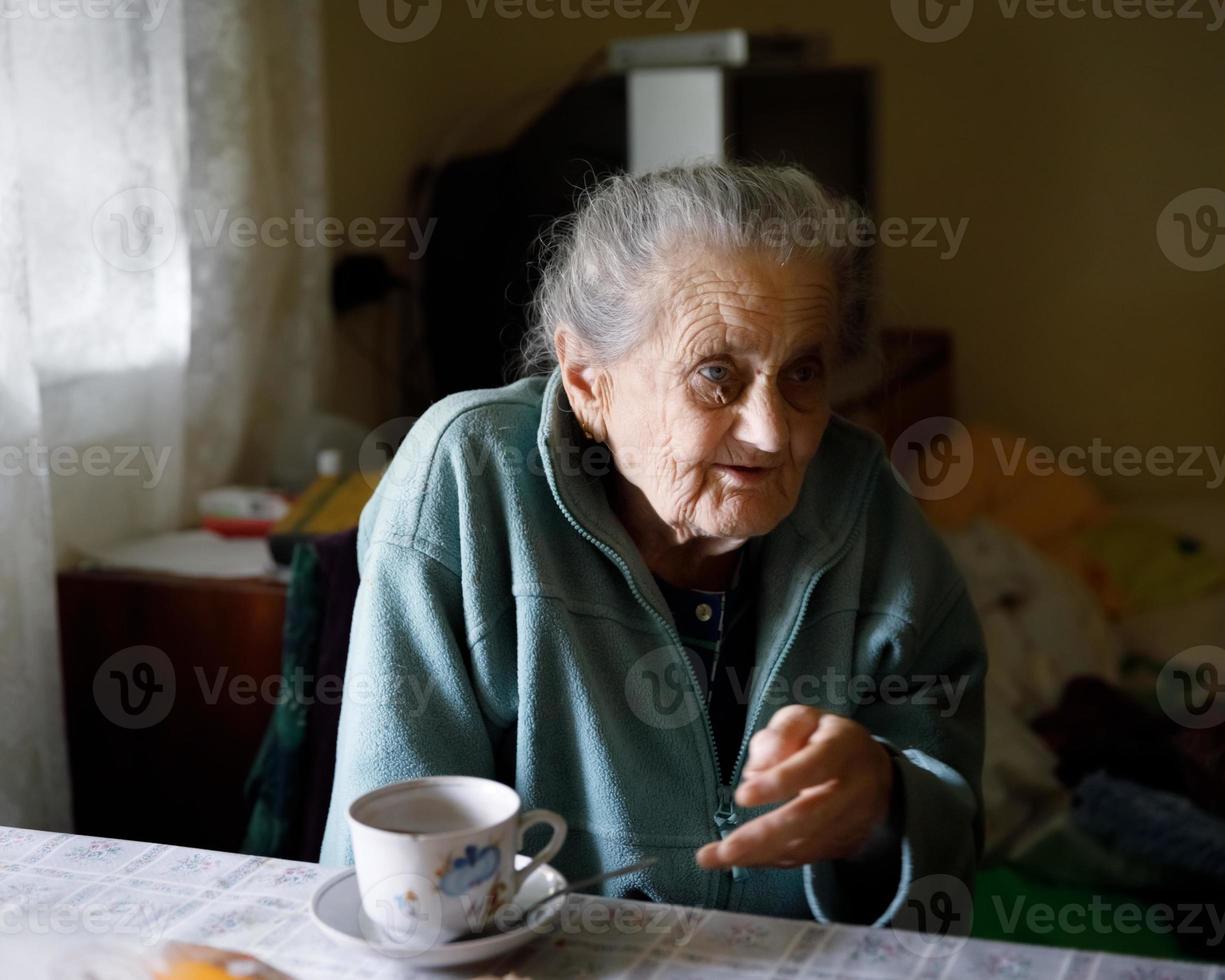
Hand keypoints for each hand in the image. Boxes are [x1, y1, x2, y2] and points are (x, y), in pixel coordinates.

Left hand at [695, 705, 892, 870]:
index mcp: (842, 748)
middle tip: (724, 849)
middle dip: (762, 837)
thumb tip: (755, 771)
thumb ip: (781, 734)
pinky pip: (803, 857)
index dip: (780, 782)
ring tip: (713, 859)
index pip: (812, 767)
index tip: (742, 795)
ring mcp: (849, 823)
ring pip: (802, 845)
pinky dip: (769, 861)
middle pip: (807, 818)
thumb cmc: (828, 739)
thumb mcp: (806, 719)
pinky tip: (738, 859)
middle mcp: (851, 790)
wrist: (876, 774)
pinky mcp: (842, 845)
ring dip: (756, 856)